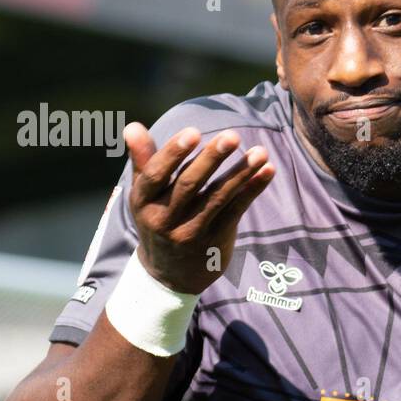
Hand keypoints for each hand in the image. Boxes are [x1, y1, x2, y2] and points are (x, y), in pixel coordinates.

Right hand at [124, 122, 274, 294]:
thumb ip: (143, 160)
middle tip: (232, 136)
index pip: (157, 175)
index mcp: (143, 201)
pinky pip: (235, 211)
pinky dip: (252, 190)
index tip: (194, 131)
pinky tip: (268, 171)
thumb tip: (132, 126)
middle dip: (212, 159)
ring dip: (241, 173)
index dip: (174, 153)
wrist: (169, 274)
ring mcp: (191, 232)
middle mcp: (165, 218)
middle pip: (190, 185)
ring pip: (217, 198)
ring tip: (261, 152)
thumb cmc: (158, 218)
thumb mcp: (145, 194)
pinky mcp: (215, 240)